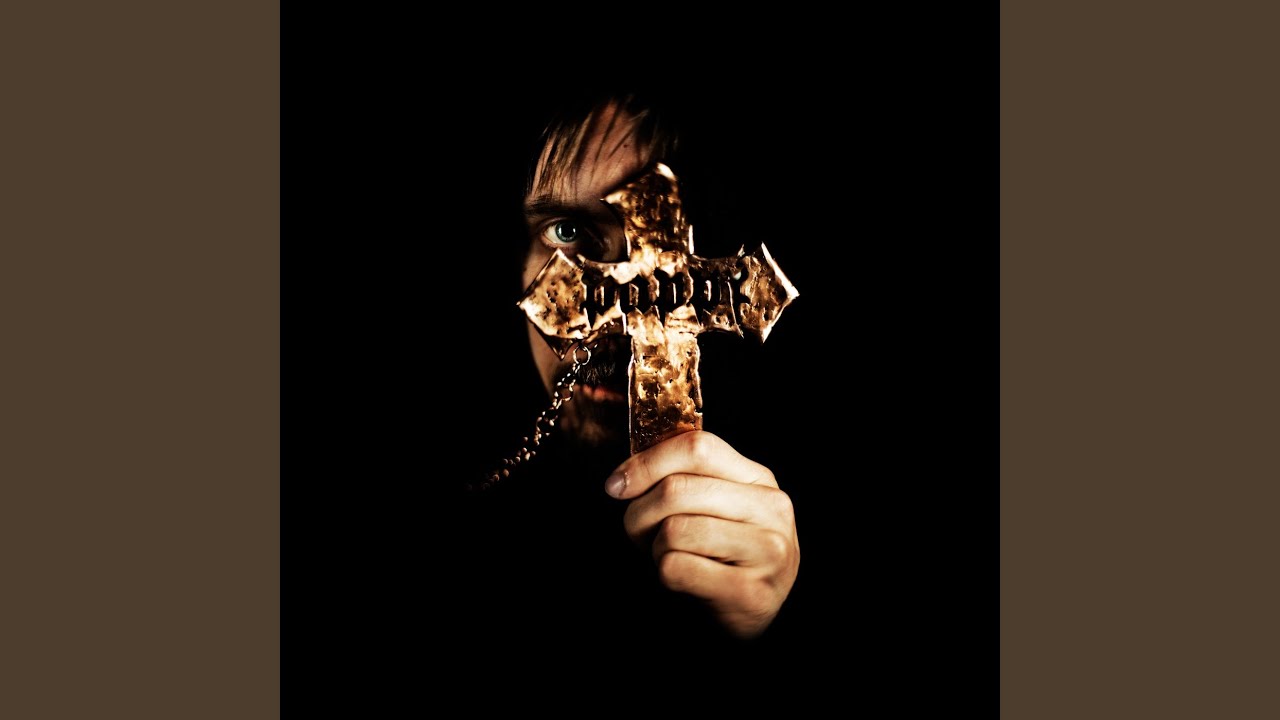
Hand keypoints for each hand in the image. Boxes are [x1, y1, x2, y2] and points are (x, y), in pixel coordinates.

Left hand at [604, 431, 798, 637]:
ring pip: (674, 529)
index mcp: (759, 479)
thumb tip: (624, 475)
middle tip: (638, 533)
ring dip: (656, 548)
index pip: (697, 447)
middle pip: (678, 489)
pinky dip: (666, 576)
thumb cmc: (722, 556)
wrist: (752, 618)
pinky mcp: (751, 592)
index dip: (647, 462)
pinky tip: (684, 582)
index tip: (617, 484)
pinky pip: (677, 568)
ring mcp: (768, 551)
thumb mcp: (713, 508)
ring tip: (671, 557)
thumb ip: (684, 479)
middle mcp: (771, 509)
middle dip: (640, 512)